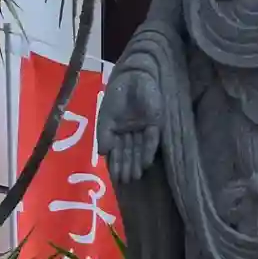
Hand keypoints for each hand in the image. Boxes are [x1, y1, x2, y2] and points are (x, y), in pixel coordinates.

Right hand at [97, 69, 162, 185]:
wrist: (133, 77)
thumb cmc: (116, 94)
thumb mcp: (106, 116)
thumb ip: (103, 134)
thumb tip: (102, 154)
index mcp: (118, 129)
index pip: (117, 149)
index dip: (116, 162)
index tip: (115, 177)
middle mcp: (131, 131)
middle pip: (129, 151)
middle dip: (127, 166)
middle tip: (126, 181)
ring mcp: (143, 128)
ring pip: (139, 148)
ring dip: (137, 162)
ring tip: (134, 176)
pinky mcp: (156, 123)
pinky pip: (152, 140)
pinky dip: (148, 151)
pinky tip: (145, 163)